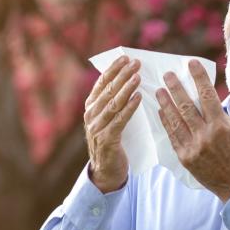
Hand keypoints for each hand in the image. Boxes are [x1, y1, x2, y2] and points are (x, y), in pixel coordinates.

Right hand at [84, 56, 141, 192]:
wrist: (106, 172)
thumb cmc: (112, 142)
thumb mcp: (110, 119)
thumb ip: (115, 103)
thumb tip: (129, 80)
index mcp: (91, 107)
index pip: (101, 83)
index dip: (113, 69)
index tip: (125, 57)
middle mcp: (91, 115)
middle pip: (108, 90)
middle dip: (122, 75)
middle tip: (136, 62)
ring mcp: (96, 128)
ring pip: (113, 103)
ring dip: (126, 88)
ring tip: (138, 76)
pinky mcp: (106, 139)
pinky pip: (119, 120)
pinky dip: (129, 107)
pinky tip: (138, 98)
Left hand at [156, 60, 229, 201]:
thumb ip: (222, 116)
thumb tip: (206, 101)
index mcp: (220, 126)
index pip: (207, 95)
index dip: (198, 77)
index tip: (191, 63)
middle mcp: (204, 135)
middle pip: (186, 106)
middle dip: (176, 88)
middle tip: (167, 75)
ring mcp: (192, 147)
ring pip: (175, 120)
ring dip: (165, 103)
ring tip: (159, 90)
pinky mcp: (184, 158)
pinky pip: (172, 136)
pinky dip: (166, 122)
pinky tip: (160, 111)